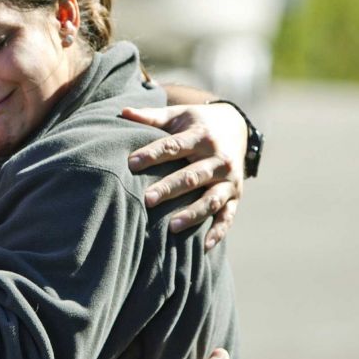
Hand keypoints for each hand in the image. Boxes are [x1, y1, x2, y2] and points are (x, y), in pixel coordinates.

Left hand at [121, 103, 246, 249]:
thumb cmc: (197, 122)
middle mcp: (219, 159)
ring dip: (193, 213)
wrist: (236, 127)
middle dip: (170, 188)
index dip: (153, 154)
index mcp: (201, 136)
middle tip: (147, 199)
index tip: (131, 163)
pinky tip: (203, 246)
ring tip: (172, 227)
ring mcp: (229, 180)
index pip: (174, 146)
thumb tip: (122, 111)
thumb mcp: (178, 115)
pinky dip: (218, 232)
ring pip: (212, 199)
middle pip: (192, 176)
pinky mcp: (236, 196)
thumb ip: (151, 116)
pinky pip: (228, 217)